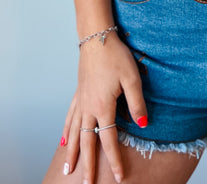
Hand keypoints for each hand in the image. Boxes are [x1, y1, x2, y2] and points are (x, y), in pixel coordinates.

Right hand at [60, 34, 147, 182]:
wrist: (97, 38)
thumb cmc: (116, 56)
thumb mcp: (132, 78)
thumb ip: (137, 104)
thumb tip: (144, 125)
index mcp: (103, 107)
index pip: (109, 140)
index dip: (114, 160)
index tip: (120, 177)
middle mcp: (88, 107)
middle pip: (86, 142)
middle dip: (87, 165)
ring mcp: (81, 100)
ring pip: (73, 132)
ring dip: (71, 152)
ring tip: (68, 169)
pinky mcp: (78, 92)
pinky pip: (69, 117)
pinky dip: (66, 131)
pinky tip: (63, 139)